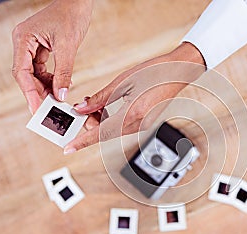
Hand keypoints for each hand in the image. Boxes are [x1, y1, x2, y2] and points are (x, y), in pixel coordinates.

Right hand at [12, 0, 92, 113]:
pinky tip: (61, 86)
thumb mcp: (68, 47)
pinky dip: (51, 78)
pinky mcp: (40, 47)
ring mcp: (31, 44)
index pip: (21, 72)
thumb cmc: (72, 16)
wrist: (79, 2)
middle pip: (25, 75)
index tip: (37, 108)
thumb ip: (63, 73)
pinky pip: (42, 68)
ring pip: (34, 73)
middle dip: (37, 92)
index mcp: (23, 39)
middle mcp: (23, 42)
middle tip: (48, 109)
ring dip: (45, 87)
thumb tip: (61, 95)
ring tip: (57, 100)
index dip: (29, 92)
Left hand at [64, 42, 205, 153]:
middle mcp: (138, 124)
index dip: (83, 141)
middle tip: (82, 109)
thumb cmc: (153, 73)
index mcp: (132, 114)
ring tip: (94, 105)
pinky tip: (107, 107)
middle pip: (106, 133)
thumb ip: (100, 98)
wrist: (177, 73)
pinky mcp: (145, 123)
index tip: (69, 148)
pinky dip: (111, 120)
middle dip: (90, 125)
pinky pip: (123, 126)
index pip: (101, 133)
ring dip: (100, 122)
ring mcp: (143, 125)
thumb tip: (82, 108)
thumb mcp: (122, 82)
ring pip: (113, 130)